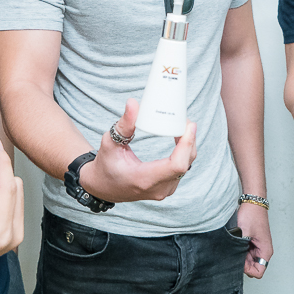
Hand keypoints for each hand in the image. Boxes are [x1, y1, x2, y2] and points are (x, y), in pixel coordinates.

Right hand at [80, 98, 196, 202]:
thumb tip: (133, 103)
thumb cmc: (105, 165)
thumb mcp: (110, 143)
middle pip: (185, 162)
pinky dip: (184, 152)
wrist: (103, 187)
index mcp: (144, 179)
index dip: (187, 144)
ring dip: (188, 145)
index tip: (189, 125)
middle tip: (184, 119)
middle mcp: (158, 188)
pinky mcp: (167, 187)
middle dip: (189, 139)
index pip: (177, 165)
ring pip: (186, 165)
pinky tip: (181, 138)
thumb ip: (124, 125)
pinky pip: (183, 168)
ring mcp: (164, 190)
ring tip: (182, 125)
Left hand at [236, 202, 271, 278]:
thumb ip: (239, 249)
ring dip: (239, 256)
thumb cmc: (252, 214)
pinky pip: (245, 253)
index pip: (258, 272)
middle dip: (242, 263)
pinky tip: (235, 242)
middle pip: (252, 267)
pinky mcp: (252, 243)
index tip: (239, 260)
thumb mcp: (243, 233)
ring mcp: (257, 247)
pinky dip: (238, 250)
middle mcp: (263, 251)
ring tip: (234, 245)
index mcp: (265, 251)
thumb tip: (233, 260)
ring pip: (247, 260)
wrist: (252, 202)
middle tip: (234, 251)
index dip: (247, 269)